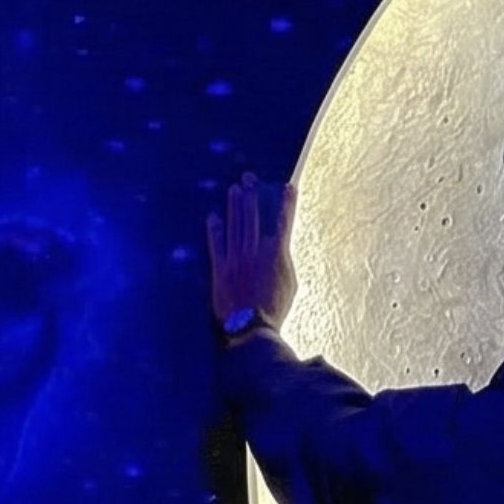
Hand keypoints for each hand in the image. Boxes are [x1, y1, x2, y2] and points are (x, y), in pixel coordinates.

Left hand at [205, 170, 296, 328]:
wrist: (250, 327)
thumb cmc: (275, 309)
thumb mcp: (290, 284)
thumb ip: (283, 262)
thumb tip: (279, 250)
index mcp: (276, 253)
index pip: (283, 221)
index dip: (286, 202)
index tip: (288, 186)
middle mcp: (255, 250)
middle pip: (254, 216)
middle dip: (252, 194)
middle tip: (250, 177)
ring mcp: (236, 258)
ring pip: (235, 225)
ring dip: (234, 206)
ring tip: (234, 189)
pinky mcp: (221, 268)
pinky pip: (217, 244)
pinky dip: (214, 230)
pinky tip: (213, 217)